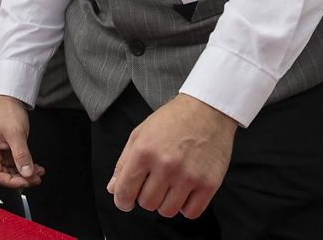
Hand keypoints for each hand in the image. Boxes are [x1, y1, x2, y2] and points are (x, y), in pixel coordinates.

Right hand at [0, 94, 43, 188]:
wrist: (11, 99)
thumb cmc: (6, 111)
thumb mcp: (16, 134)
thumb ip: (22, 155)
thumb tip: (27, 172)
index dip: (11, 181)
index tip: (25, 181)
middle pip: (4, 174)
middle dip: (21, 178)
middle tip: (35, 179)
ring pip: (11, 170)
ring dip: (25, 174)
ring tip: (38, 174)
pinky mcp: (7, 150)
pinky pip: (16, 163)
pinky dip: (26, 166)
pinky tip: (35, 167)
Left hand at [107, 93, 236, 219]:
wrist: (206, 110)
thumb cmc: (171, 121)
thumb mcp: (140, 134)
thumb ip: (124, 163)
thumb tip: (113, 189)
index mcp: (144, 152)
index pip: (125, 192)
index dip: (122, 201)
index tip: (126, 201)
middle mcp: (165, 165)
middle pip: (147, 204)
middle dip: (146, 197)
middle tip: (154, 183)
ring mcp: (188, 176)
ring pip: (167, 211)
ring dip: (165, 203)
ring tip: (170, 186)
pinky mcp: (209, 183)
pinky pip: (191, 212)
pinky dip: (185, 206)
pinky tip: (184, 191)